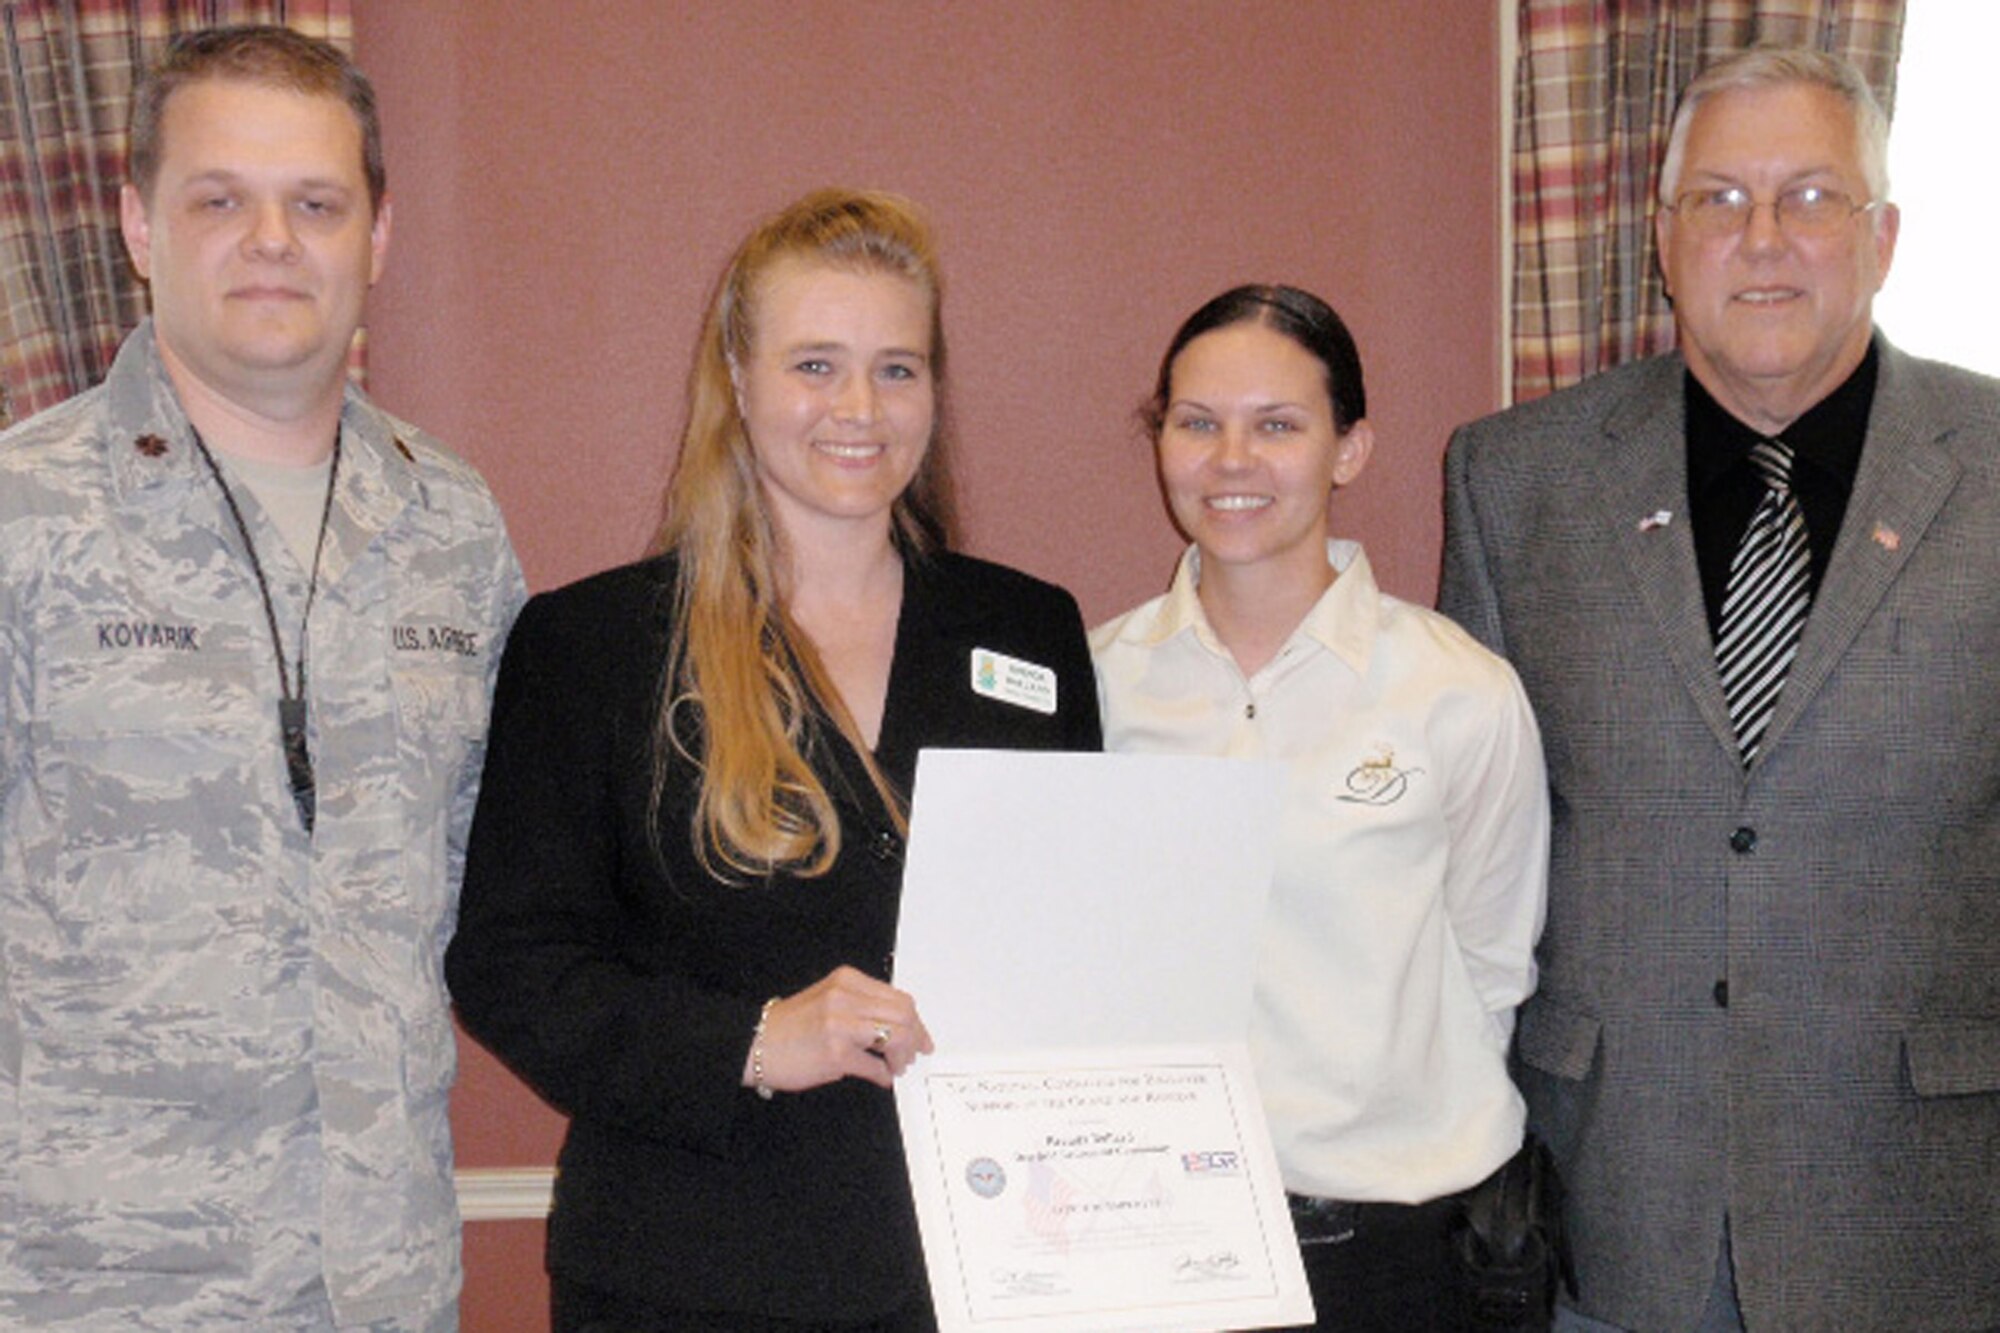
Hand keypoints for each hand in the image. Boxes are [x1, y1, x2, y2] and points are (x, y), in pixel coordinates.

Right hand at [744, 965, 933, 1092]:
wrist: (756, 1043)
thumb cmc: (791, 1025)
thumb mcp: (828, 997)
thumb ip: (861, 1003)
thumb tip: (897, 1023)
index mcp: (847, 981)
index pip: (898, 998)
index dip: (916, 1021)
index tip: (921, 1036)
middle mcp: (846, 998)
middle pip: (904, 1016)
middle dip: (915, 1039)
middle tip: (912, 1055)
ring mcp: (841, 1025)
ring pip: (896, 1037)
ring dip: (901, 1057)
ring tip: (895, 1066)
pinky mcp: (836, 1054)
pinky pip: (876, 1066)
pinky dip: (884, 1075)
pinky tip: (880, 1077)